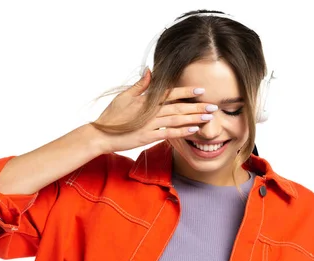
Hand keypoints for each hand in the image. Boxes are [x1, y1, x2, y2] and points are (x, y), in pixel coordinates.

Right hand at [92, 68, 217, 153]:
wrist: (101, 135)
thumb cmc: (112, 115)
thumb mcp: (124, 96)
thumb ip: (140, 85)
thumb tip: (150, 70)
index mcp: (145, 99)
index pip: (170, 93)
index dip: (186, 91)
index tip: (200, 90)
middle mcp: (150, 111)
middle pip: (178, 107)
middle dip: (197, 106)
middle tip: (213, 106)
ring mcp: (149, 124)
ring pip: (176, 119)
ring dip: (193, 117)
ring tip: (208, 117)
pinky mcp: (147, 137)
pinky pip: (168, 133)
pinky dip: (182, 131)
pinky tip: (194, 129)